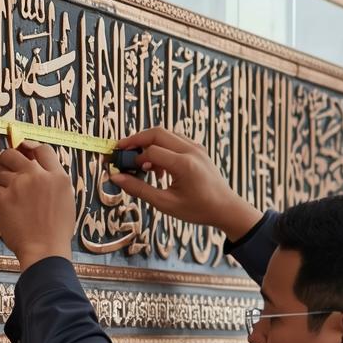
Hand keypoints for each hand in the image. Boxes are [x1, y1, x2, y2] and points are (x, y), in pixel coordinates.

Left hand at [0, 140, 75, 269]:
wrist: (45, 251)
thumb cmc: (56, 231)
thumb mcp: (65, 199)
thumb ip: (53, 180)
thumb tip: (37, 165)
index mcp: (58, 177)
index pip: (43, 149)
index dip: (30, 148)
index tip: (24, 150)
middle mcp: (38, 176)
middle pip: (14, 153)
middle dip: (9, 159)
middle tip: (9, 169)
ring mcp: (19, 185)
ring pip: (1, 172)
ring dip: (3, 183)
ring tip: (13, 200)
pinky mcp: (3, 198)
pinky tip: (6, 207)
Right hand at [109, 127, 260, 239]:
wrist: (226, 208)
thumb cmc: (199, 209)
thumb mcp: (166, 204)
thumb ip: (139, 189)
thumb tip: (117, 178)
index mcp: (184, 164)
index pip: (151, 152)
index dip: (134, 159)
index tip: (122, 168)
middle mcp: (191, 150)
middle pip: (157, 132)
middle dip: (136, 140)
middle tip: (121, 150)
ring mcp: (196, 147)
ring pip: (165, 134)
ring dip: (149, 144)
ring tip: (141, 164)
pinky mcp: (198, 149)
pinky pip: (174, 140)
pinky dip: (161, 147)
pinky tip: (157, 167)